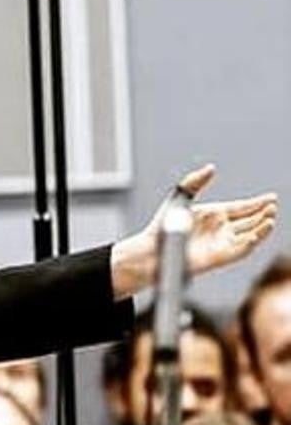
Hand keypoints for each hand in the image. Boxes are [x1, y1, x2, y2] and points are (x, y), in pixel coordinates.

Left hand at [112, 164, 278, 298]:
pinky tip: (258, 232)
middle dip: (264, 213)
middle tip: (272, 206)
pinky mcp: (222, 256)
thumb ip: (195, 182)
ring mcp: (223, 243)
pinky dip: (252, 241)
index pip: (243, 207)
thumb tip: (211, 168)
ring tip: (270, 216)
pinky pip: (242, 249)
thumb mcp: (180, 197)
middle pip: (251, 220)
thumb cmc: (164, 225)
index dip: (258, 202)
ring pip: (251, 234)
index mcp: (215, 213)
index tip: (271, 197)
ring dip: (263, 226)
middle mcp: (222, 228)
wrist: (153, 249)